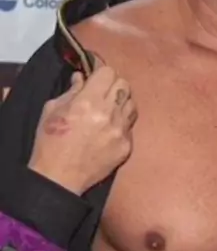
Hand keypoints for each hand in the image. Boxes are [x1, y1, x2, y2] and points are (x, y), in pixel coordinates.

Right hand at [28, 56, 137, 194]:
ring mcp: (120, 131)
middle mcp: (109, 113)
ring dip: (121, 103)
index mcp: (89, 101)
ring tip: (107, 111)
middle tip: (101, 93)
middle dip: (112, 85)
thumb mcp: (52, 110)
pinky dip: (121, 124)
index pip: (108, 72)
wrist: (59, 177)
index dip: (101, 73)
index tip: (94, 78)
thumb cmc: (50, 142)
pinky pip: (129, 126)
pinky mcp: (126, 147)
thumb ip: (70, 91)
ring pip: (131, 104)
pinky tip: (108, 130)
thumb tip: (81, 77)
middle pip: (124, 85)